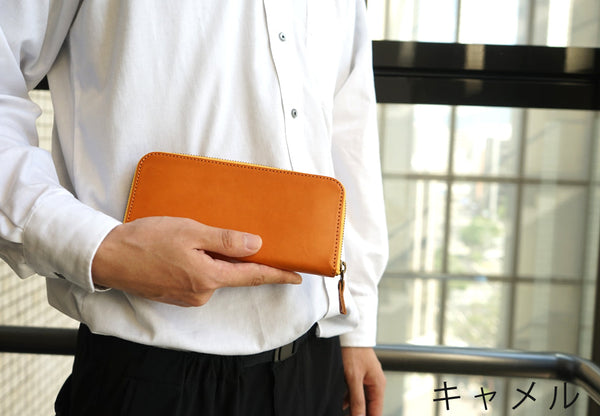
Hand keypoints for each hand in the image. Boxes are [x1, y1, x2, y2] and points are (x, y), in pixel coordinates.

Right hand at [91, 216, 301, 305]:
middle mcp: (201, 293)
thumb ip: (226, 240)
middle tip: (246, 239)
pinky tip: (189, 250)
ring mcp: (187, 297)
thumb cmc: (147, 240)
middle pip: (233, 275)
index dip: (277, 274)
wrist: (107, 257)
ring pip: (215, 275)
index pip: (253, 276)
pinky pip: (199, 278)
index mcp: (209, 278)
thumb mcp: (190, 232)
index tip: (297, 276)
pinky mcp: (175, 295)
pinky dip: (202, 265)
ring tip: (201, 238)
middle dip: (242, 260)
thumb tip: (257, 245)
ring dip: (217, 260)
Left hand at [341, 347, 385, 415]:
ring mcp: (368, 378)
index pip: (377, 411)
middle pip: (370, 406)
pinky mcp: (360, 374)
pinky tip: (344, 403)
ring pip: (362, 399)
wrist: (349, 333)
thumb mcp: (353, 378)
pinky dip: (351, 397)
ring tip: (346, 413)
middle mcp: (376, 382)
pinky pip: (357, 390)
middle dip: (361, 414)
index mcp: (378, 385)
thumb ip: (357, 400)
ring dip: (355, 407)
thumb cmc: (353, 351)